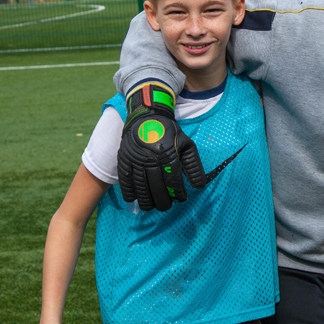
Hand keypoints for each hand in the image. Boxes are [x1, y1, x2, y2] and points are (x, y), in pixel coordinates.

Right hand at [117, 84, 206, 210]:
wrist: (147, 116)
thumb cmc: (169, 133)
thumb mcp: (186, 145)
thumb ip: (194, 166)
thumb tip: (200, 186)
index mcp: (167, 154)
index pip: (172, 180)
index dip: (177, 193)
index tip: (181, 199)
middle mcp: (150, 158)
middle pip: (155, 186)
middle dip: (161, 200)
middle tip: (165, 207)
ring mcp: (134, 158)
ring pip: (139, 185)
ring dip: (145, 199)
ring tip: (150, 207)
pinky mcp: (123, 158)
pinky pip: (124, 179)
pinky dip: (128, 191)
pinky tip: (132, 199)